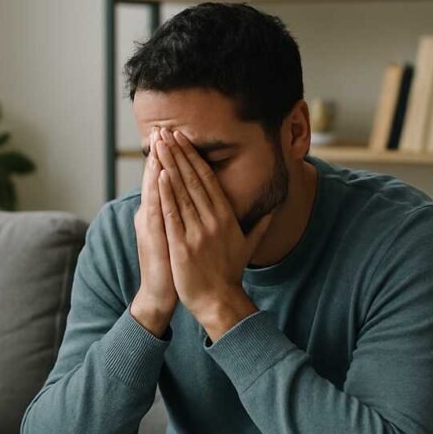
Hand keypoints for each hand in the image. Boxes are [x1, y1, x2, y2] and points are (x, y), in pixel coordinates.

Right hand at [131, 128, 176, 335]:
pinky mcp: (153, 236)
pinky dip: (157, 191)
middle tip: (161, 129)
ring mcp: (149, 225)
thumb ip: (182, 218)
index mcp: (158, 214)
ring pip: (153, 189)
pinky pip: (156, 209)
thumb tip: (193, 203)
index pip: (162, 180)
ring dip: (155, 164)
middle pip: (155, 179)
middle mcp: (150, 216)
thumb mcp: (177, 237)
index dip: (167, 158)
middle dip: (159, 154)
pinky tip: (159, 174)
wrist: (159, 294)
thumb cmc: (172, 266)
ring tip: (158, 143)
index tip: (172, 137)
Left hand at [155, 129, 272, 339]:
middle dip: (178, 153)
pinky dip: (166, 194)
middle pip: (193, 179)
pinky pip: (173, 214)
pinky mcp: (183, 245)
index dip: (194, 156)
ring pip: (182, 192)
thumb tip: (273, 210)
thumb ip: (259, 225)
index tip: (183, 138)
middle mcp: (213, 220)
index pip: (207, 179)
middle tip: (166, 132)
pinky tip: (159, 175)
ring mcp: (197, 232)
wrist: (219, 301)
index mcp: (226, 217)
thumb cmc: (230, 274)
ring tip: (159, 145)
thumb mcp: (248, 247)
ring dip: (169, 165)